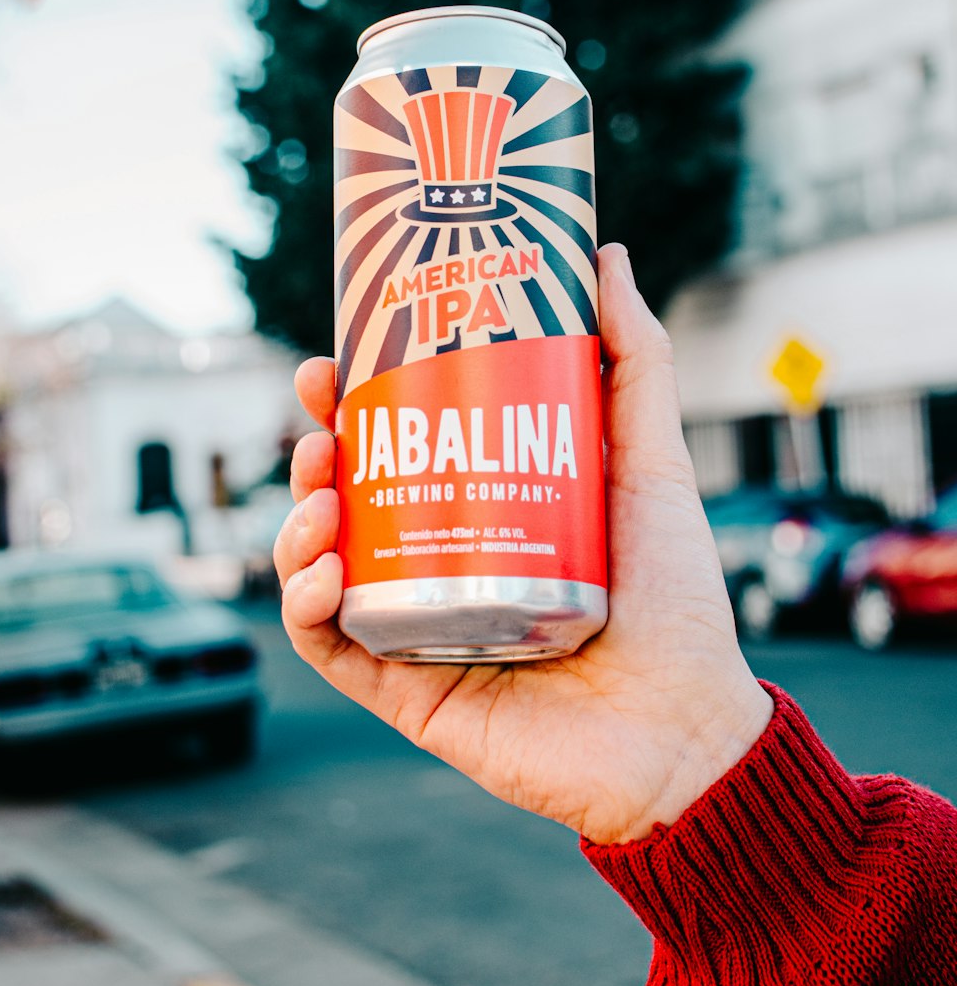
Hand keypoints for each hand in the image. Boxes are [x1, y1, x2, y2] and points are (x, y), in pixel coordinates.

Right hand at [276, 243, 771, 845]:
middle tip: (316, 417)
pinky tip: (325, 569)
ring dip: (297, 520)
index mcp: (483, 511)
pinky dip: (308, 605)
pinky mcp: (407, 691)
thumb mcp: (652, 464)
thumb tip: (607, 254)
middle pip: (347, 499)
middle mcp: (442, 565)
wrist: (688, 731)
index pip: (397, 444)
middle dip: (310, 450)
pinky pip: (332, 647)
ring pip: (322, 564)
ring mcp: (418, 628)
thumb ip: (636, 362)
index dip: (351, 400)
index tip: (333, 357)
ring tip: (321, 493)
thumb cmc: (678, 602)